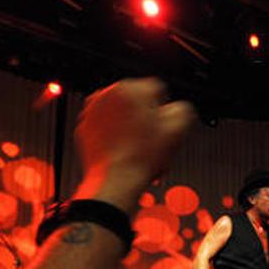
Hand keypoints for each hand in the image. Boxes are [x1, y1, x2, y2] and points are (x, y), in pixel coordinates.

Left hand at [75, 78, 195, 211]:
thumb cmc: (143, 156)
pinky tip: (125, 151)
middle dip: (145, 118)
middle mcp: (109, 93)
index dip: (164, 110)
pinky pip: (105, 128)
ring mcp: (93, 110)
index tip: (164, 124)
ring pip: (120, 114)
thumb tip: (178, 108)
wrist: (117, 180)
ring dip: (130, 126)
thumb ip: (183, 109)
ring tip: (138, 148)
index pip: (157, 89)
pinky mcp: (85, 127)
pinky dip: (114, 136)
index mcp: (133, 88)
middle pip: (137, 102)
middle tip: (152, 138)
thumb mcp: (178, 129)